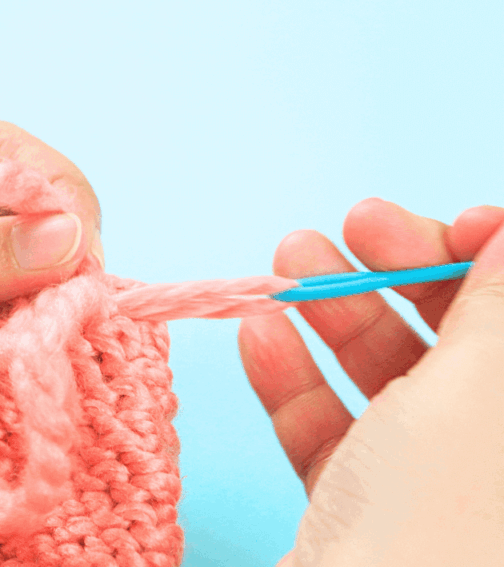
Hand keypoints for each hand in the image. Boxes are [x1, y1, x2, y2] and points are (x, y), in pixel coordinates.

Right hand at [239, 199, 503, 565]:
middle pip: (460, 336)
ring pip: (388, 377)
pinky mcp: (363, 508)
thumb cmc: (434, 518)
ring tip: (284, 259)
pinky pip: (334, 430)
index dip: (495, 258)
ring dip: (331, 311)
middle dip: (401, 268)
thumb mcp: (475, 389)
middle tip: (352, 224)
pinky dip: (294, 380)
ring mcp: (429, 482)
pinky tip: (260, 335)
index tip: (453, 222)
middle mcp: (492, 451)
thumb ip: (499, 301)